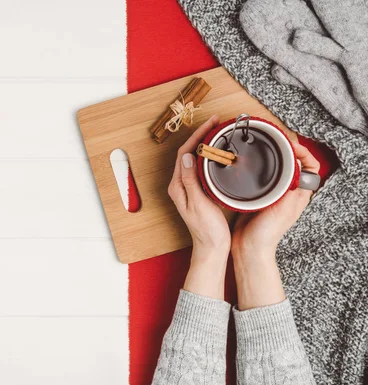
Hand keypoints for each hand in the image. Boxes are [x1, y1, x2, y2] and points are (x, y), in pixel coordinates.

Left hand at [168, 115, 229, 298]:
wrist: (212, 247)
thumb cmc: (206, 229)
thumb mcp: (199, 203)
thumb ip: (191, 181)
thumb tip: (188, 157)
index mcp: (178, 186)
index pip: (185, 153)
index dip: (197, 136)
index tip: (211, 124)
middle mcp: (180, 184)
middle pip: (189, 152)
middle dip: (202, 135)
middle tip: (217, 122)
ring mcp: (189, 187)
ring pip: (196, 158)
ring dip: (206, 143)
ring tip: (220, 131)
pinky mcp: (198, 191)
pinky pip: (202, 167)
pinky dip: (211, 156)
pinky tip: (221, 152)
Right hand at [231, 141, 319, 308]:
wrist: (249, 248)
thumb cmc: (266, 233)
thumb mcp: (281, 208)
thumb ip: (290, 189)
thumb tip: (295, 166)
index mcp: (298, 195)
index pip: (310, 166)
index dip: (303, 152)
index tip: (289, 144)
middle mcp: (289, 193)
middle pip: (294, 164)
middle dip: (287, 150)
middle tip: (274, 140)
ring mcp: (275, 195)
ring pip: (279, 168)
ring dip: (273, 157)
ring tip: (263, 147)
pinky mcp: (260, 197)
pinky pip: (264, 176)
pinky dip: (261, 167)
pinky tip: (250, 164)